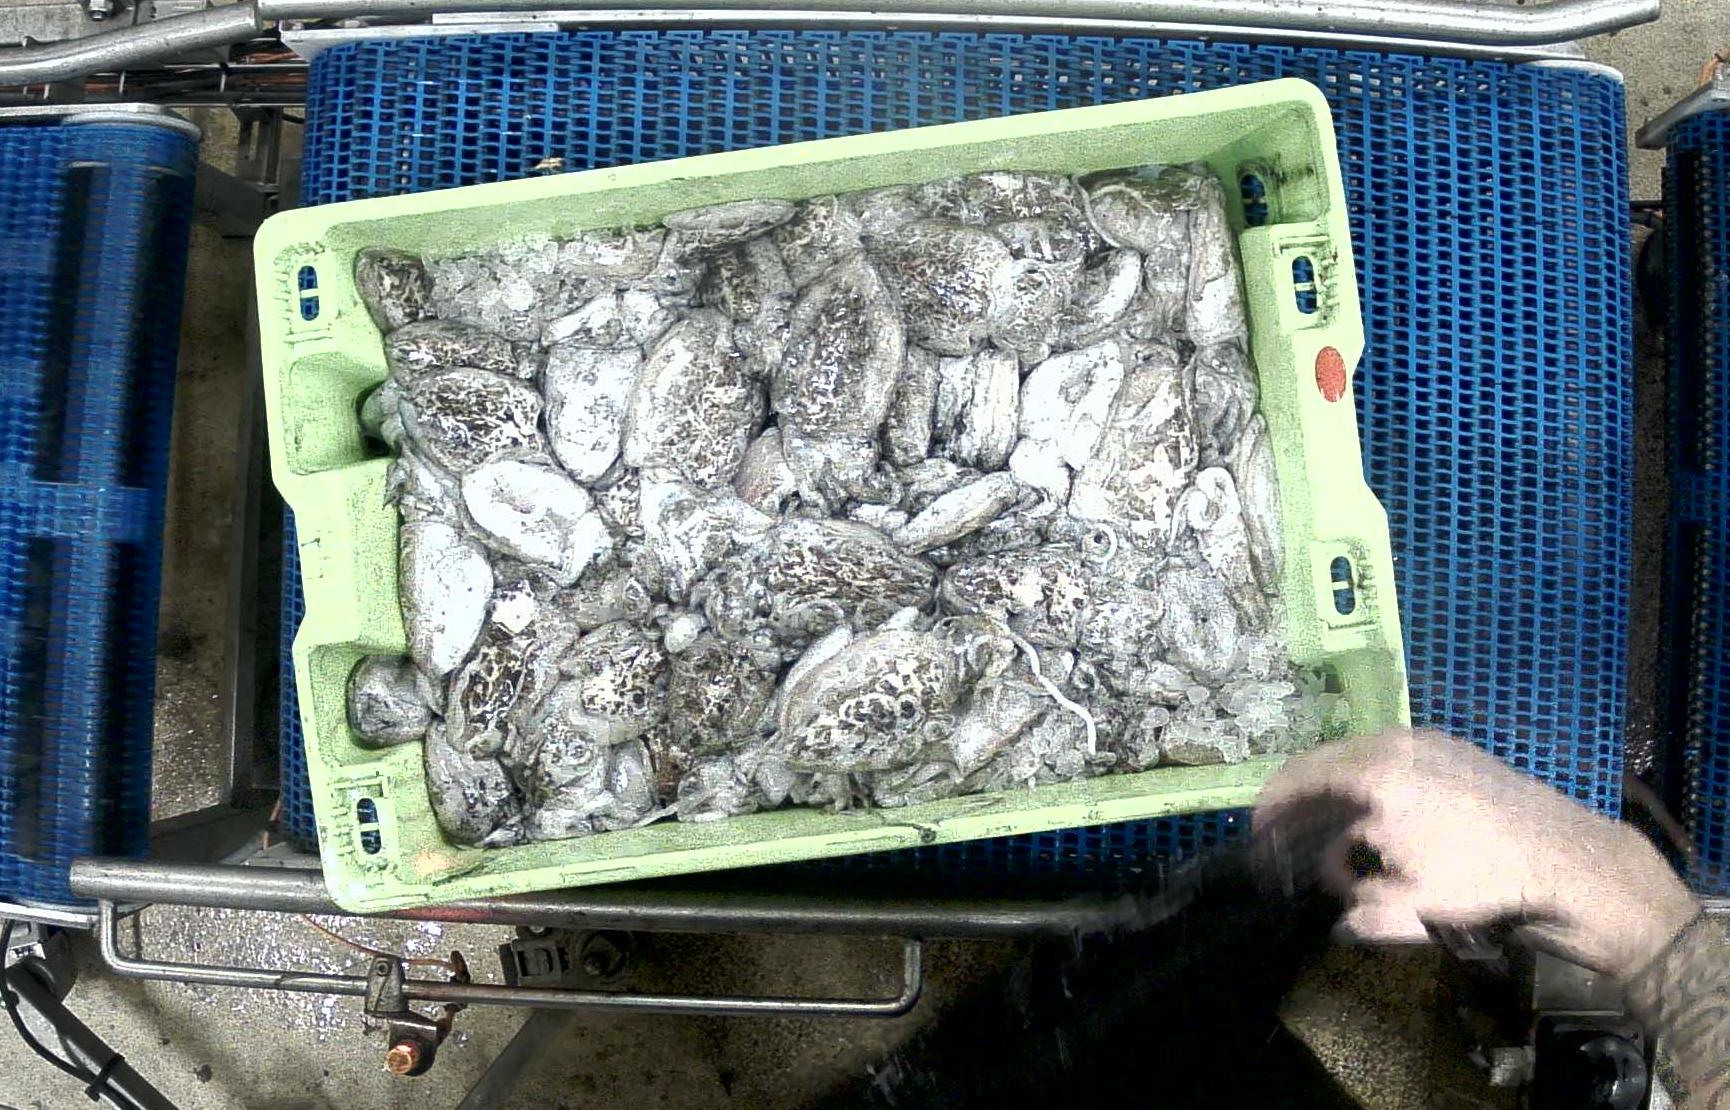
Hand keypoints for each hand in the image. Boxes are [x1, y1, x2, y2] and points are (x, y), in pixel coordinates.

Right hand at [1253, 728, 1698, 977]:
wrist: (1570, 862)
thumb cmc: (1484, 883)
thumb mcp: (1409, 907)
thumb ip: (1358, 911)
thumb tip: (1340, 918)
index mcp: (1372, 775)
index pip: (1295, 780)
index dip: (1269, 812)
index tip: (1259, 840)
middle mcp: (1393, 745)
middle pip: (1323, 767)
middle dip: (1304, 809)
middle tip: (1295, 848)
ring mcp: (1427, 742)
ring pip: (1358, 766)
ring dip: (1341, 806)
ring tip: (1348, 854)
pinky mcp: (1454, 751)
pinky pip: (1393, 765)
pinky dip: (1375, 794)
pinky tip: (1386, 833)